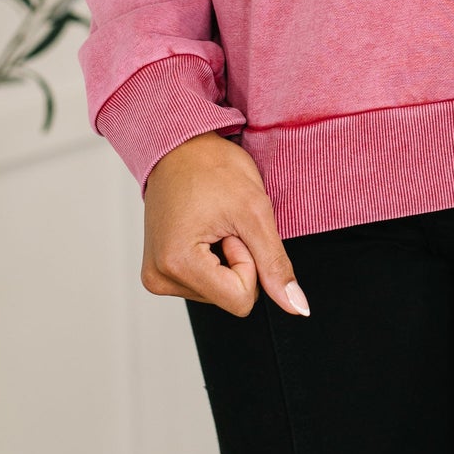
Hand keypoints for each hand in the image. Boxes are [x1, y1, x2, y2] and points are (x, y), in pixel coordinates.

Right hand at [141, 129, 309, 318]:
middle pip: (229, 297)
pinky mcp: (159, 271)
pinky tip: (203, 229)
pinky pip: (205, 283)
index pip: (240, 299)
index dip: (250, 261)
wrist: (181, 146)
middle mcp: (159, 277)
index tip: (235, 228)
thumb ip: (275, 264)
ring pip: (219, 291)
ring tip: (212, 222)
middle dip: (238, 259)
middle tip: (223, 221)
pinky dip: (213, 258)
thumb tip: (296, 307)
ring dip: (226, 257)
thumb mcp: (254, 211)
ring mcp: (156, 276)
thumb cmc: (212, 167)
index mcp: (176, 264)